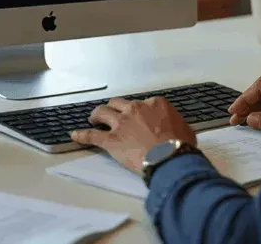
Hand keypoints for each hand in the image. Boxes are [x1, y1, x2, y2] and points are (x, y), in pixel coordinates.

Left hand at [71, 97, 196, 173]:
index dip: (138, 111)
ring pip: (102, 112)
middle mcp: (135, 109)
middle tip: (110, 113)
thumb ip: (176, 124)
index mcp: (155, 104)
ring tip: (93, 119)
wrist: (170, 158)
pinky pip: (92, 135)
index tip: (138, 117)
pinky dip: (82, 135)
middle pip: (118, 103)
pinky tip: (75, 135)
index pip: (142, 103)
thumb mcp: (186, 129)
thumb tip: (178, 129)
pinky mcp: (111, 140)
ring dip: (96, 115)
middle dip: (114, 108)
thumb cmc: (180, 145)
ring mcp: (121, 123)